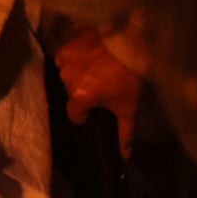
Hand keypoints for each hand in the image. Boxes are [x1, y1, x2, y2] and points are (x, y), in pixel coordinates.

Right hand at [54, 24, 143, 157]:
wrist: (132, 39)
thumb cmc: (130, 75)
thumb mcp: (129, 107)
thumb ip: (124, 133)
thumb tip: (124, 158)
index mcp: (80, 97)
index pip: (75, 115)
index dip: (85, 115)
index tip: (95, 109)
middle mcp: (66, 79)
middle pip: (71, 92)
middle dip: (82, 90)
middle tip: (101, 84)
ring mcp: (64, 58)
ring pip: (67, 72)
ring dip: (77, 71)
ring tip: (95, 65)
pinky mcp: (66, 41)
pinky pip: (66, 53)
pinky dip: (75, 54)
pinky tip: (89, 51)